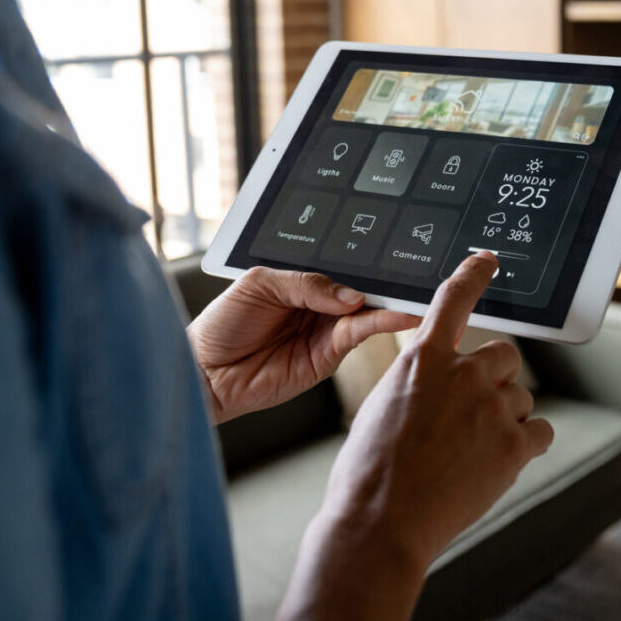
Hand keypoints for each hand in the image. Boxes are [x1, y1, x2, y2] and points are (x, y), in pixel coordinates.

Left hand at [188, 268, 416, 424]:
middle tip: (417, 271)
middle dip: (387, 281)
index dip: (364, 261)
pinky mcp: (328, 357)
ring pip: (368, 312)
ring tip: (415, 294)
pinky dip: (381, 324)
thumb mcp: (260, 284)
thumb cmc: (222, 324)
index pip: (341, 267)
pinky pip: (359, 335)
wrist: (204, 371)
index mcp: (303, 282)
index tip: (393, 249)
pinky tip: (396, 315)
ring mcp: (326, 331)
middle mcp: (320, 306)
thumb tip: (351, 296)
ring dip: (392, 303)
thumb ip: (305, 283)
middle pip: (361, 289)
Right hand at [321, 251, 554, 570]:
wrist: (379, 523)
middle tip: (470, 415)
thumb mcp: (382, 406)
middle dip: (495, 379)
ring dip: (505, 418)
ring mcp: (493, 409)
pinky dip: (525, 446)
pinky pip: (540, 432)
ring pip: (521, 397)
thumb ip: (420, 382)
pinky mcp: (514, 446)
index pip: (454, 300)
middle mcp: (463, 374)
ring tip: (469, 453)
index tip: (488, 262)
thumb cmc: (369, 472)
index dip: (474, 276)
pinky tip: (496, 464)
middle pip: (505, 356)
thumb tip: (444, 383)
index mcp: (422, 359)